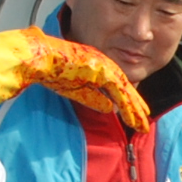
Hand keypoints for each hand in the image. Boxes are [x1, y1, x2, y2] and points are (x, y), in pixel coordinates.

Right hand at [0, 29, 148, 133]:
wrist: (36, 59)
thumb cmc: (48, 70)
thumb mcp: (75, 89)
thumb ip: (93, 98)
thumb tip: (110, 109)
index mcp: (95, 66)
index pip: (116, 86)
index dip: (127, 102)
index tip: (135, 116)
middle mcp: (101, 63)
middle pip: (124, 87)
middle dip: (135, 106)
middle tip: (145, 122)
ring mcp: (101, 63)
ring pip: (124, 88)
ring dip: (134, 107)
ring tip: (142, 123)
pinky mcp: (99, 67)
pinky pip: (117, 88)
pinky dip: (126, 102)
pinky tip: (131, 114)